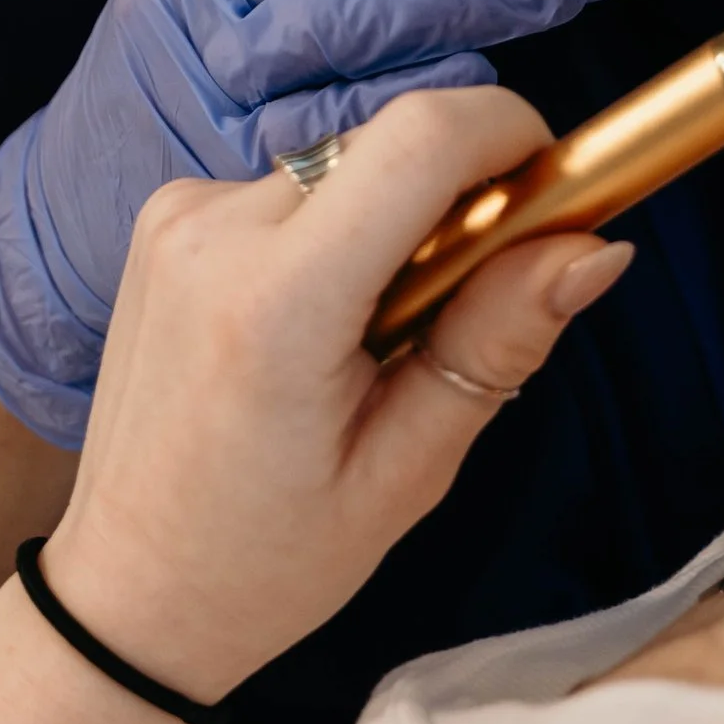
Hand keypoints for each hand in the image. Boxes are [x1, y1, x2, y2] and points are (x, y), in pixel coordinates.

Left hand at [40, 89, 634, 706]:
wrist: (128, 589)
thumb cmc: (269, 558)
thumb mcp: (407, 473)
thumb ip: (497, 341)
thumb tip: (596, 247)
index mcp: (278, 301)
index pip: (417, 139)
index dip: (506, 134)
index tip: (552, 190)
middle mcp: (216, 230)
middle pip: (385, 148)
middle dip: (454, 200)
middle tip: (468, 307)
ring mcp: (178, 214)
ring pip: (342, 165)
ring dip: (388, 222)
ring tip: (375, 341)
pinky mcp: (164, 214)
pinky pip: (289, 187)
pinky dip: (329, 233)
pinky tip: (312, 329)